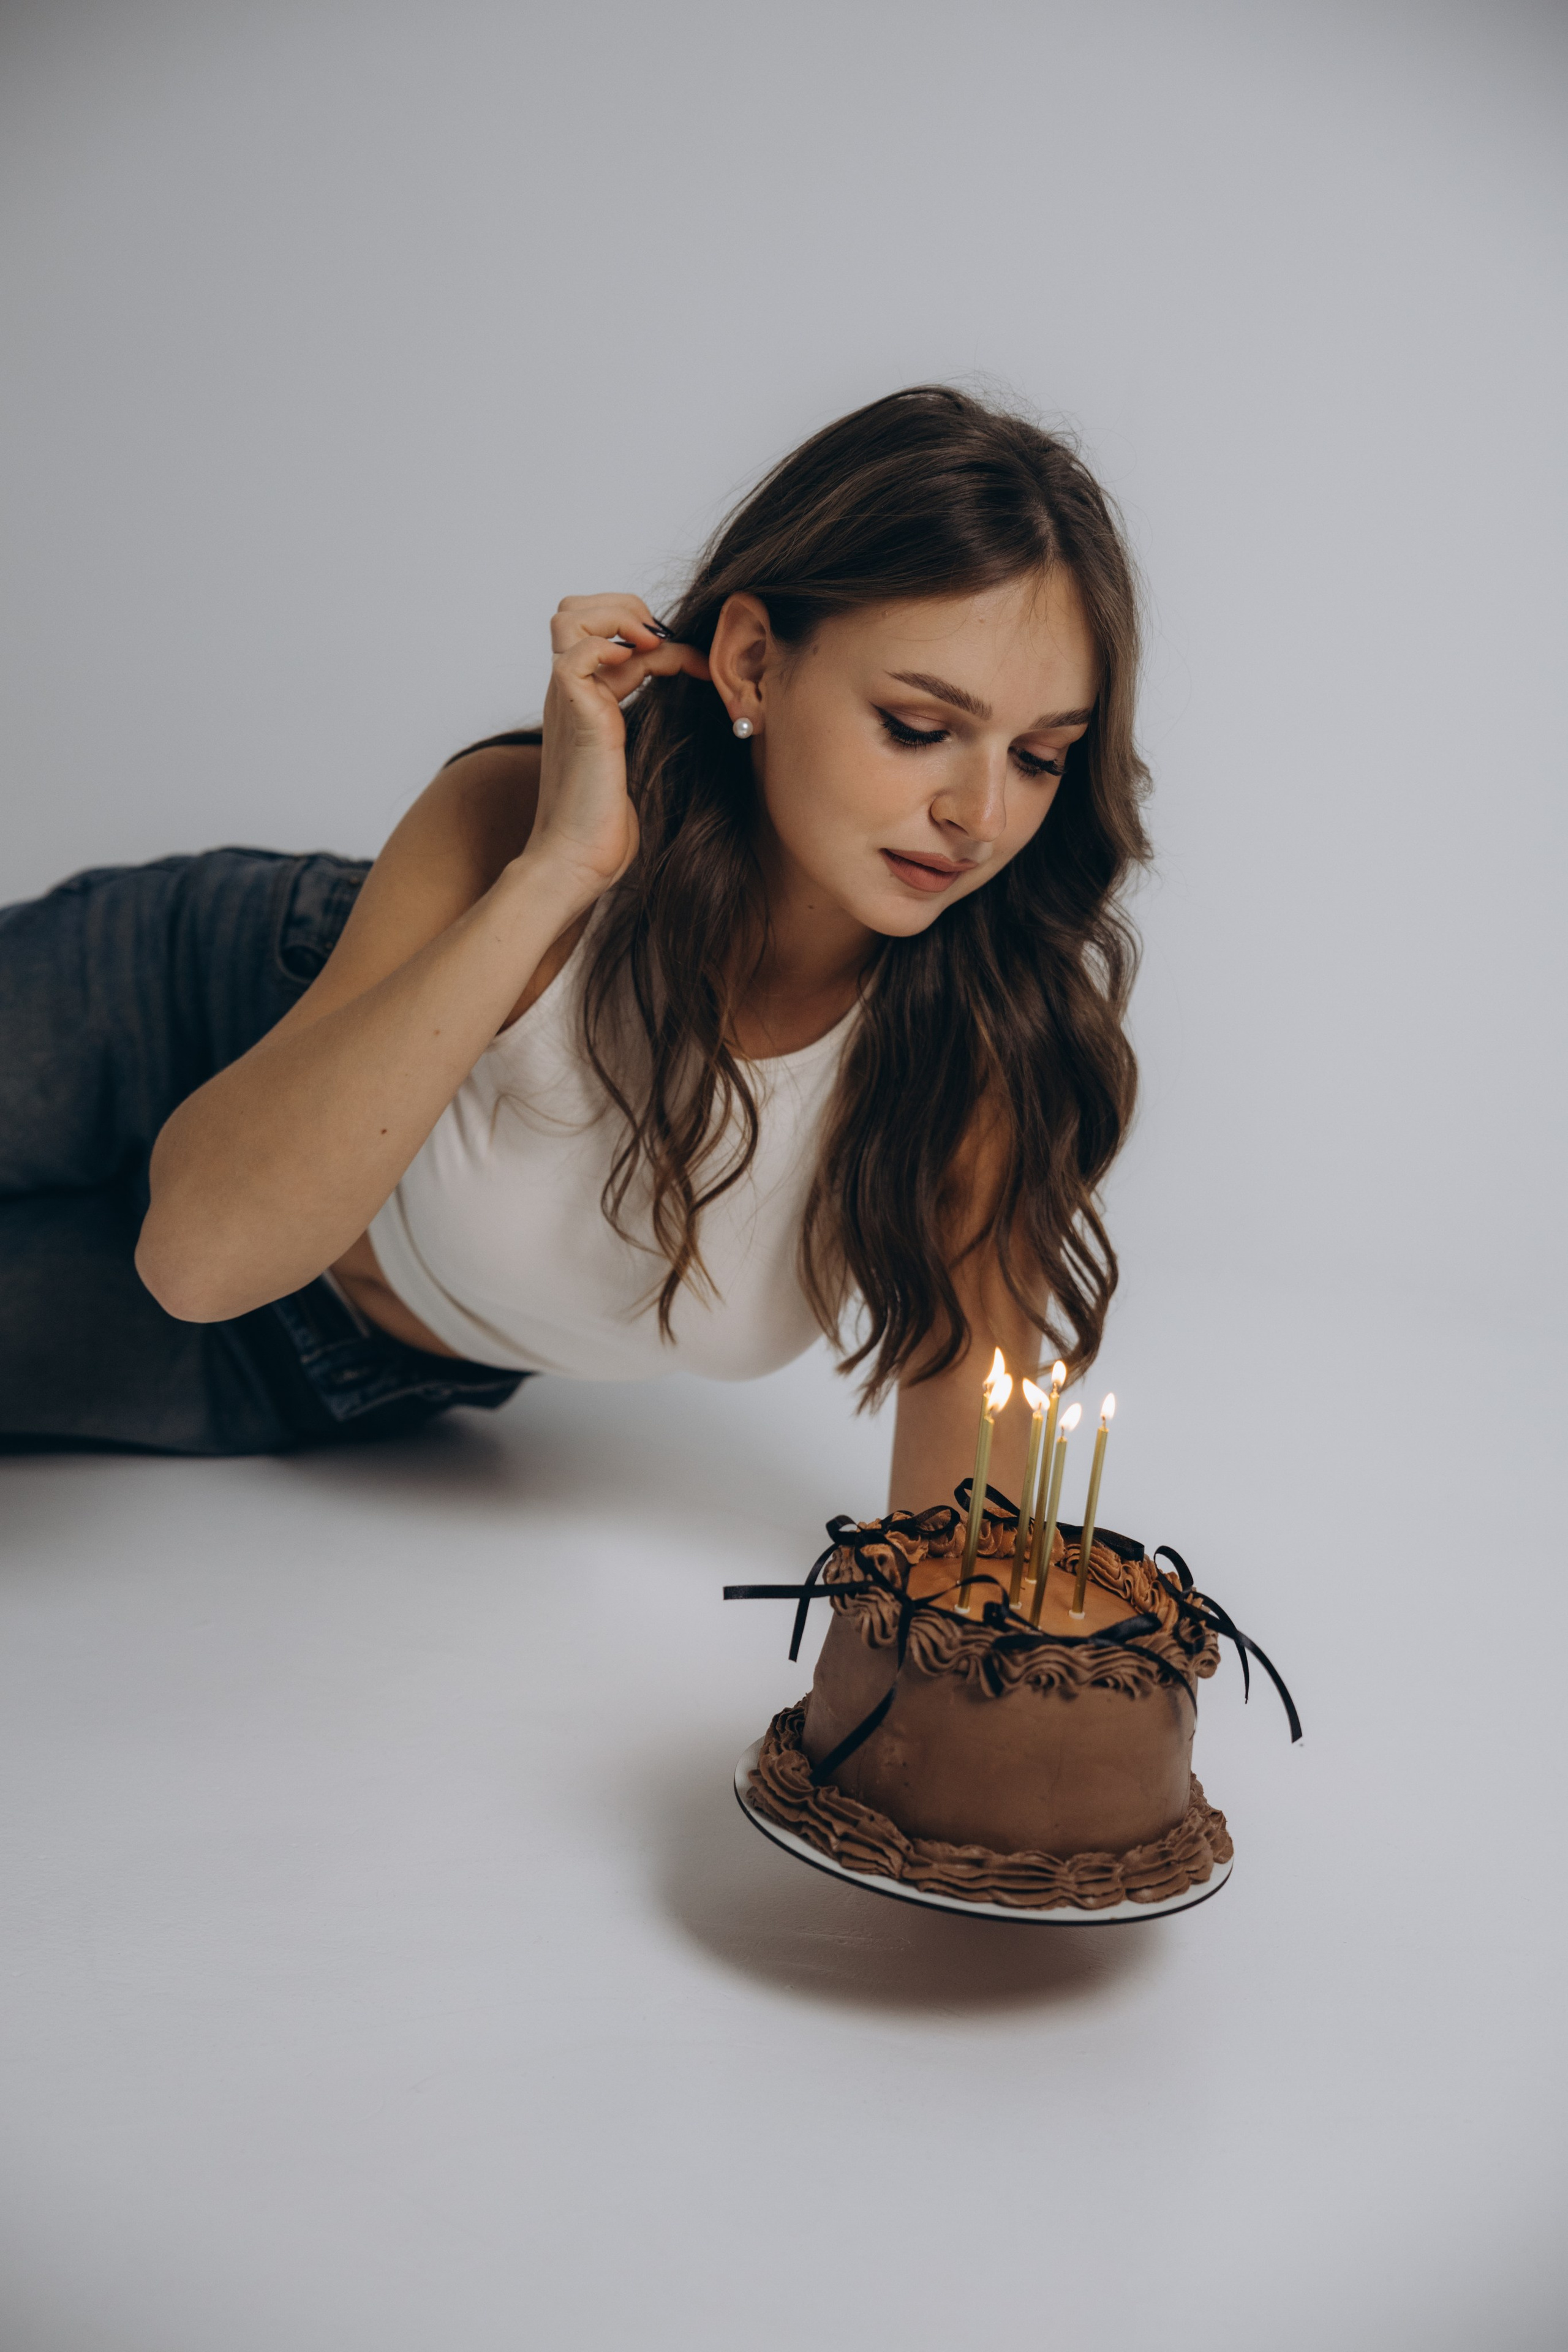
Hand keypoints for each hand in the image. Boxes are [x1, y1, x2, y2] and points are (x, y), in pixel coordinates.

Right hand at [525, 594, 708, 905]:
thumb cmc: (606, 825)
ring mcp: (568, 702)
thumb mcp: (637, 760)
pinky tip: (640, 668)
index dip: (653, 633)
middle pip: (575, 609)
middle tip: (663, 642)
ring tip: (651, 648)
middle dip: (625, 608)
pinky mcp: (575, 716)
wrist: (576, 861)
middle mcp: (570, 694)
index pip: (605, 632)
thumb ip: (647, 727)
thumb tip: (688, 700)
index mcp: (584, 701)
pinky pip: (576, 654)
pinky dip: (609, 646)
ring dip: (617, 617)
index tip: (696, 662)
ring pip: (569, 616)